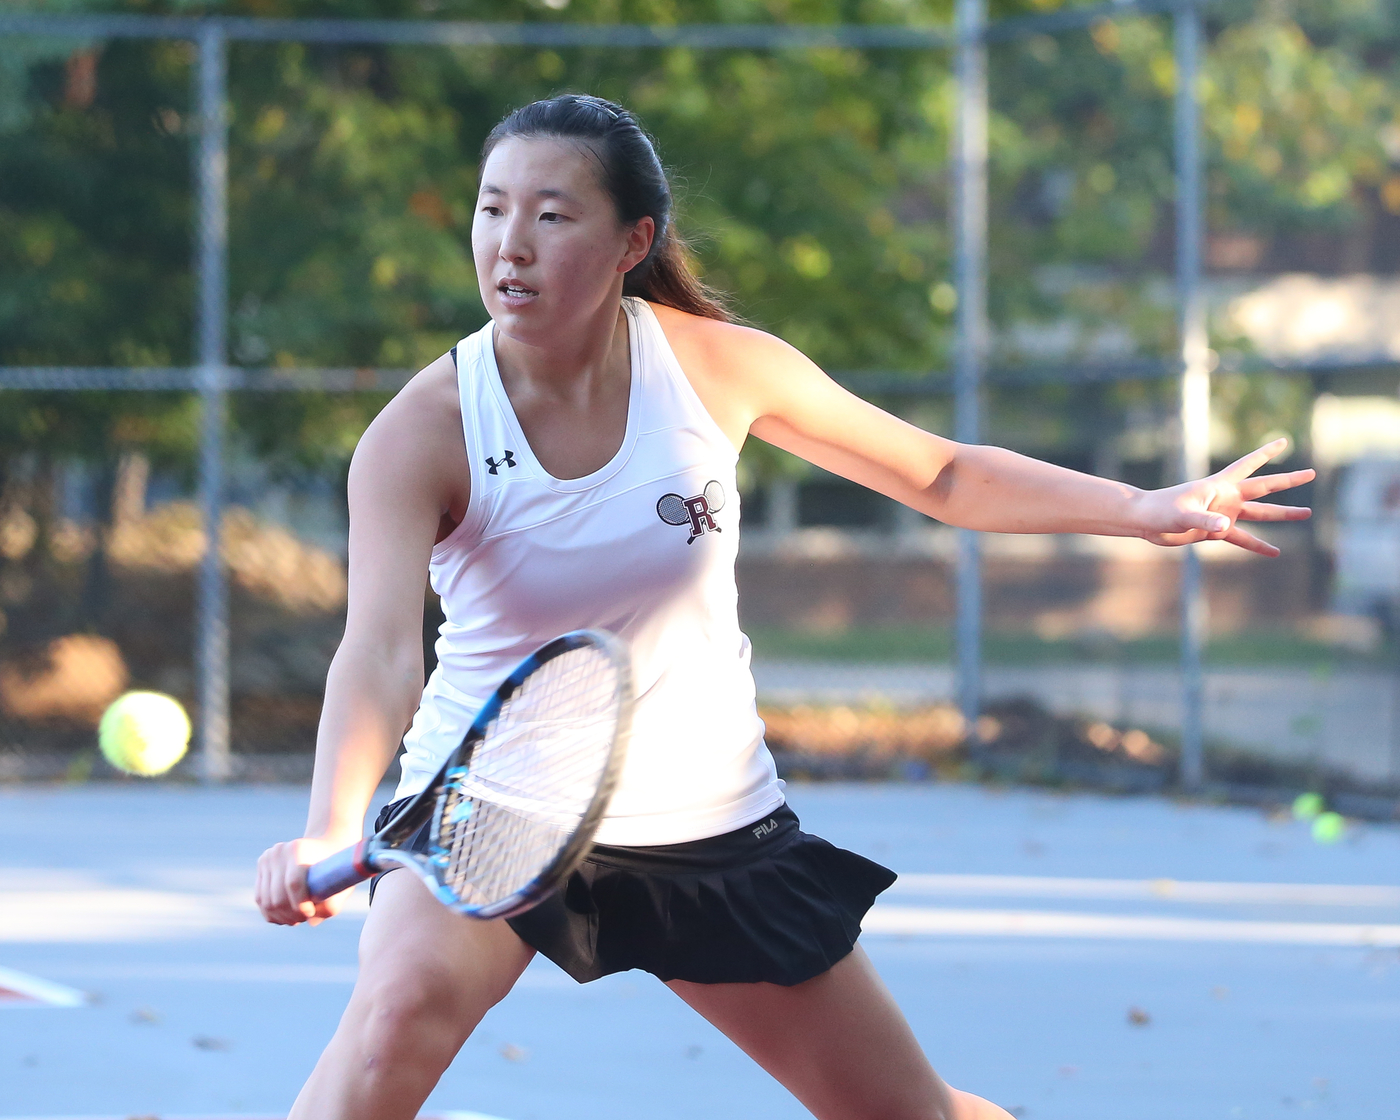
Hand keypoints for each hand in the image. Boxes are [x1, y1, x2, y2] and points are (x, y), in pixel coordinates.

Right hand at [255, 836, 355, 925]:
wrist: (324, 846)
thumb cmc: (334, 868)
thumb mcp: (339, 884)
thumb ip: (330, 906)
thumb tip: (311, 921)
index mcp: (299, 849)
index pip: (294, 883)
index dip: (300, 905)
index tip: (310, 914)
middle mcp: (279, 851)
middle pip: (277, 896)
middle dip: (290, 914)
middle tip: (304, 918)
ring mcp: (267, 858)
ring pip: (265, 901)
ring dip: (281, 916)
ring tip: (296, 919)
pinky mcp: (261, 866)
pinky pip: (260, 899)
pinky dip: (271, 913)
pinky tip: (285, 917)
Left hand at [1133, 438, 1313, 555]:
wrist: (1146, 522)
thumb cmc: (1160, 510)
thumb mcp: (1182, 514)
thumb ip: (1205, 520)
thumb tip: (1225, 526)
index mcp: (1219, 486)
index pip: (1248, 465)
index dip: (1266, 453)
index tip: (1284, 440)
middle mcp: (1226, 498)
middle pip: (1264, 487)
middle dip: (1288, 481)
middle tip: (1311, 473)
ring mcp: (1223, 514)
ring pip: (1260, 514)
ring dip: (1282, 514)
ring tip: (1306, 513)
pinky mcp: (1216, 532)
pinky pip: (1242, 539)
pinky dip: (1258, 545)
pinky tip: (1275, 552)